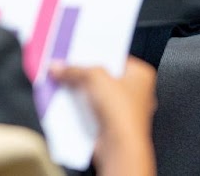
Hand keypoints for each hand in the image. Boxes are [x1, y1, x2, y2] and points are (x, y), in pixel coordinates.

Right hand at [51, 58, 156, 175]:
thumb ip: (74, 69)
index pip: (114, 57)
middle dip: (83, 73)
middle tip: (66, 67)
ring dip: (80, 91)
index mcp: (141, 75)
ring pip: (96, 94)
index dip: (94, 53)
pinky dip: (80, 106)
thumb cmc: (121, 111)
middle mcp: (136, 92)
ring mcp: (124, 110)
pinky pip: (92, 109)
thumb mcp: (93, 77)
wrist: (119, 146)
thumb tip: (58, 67)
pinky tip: (66, 101)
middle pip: (103, 76)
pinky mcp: (112, 124)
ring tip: (62, 82)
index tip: (76, 52)